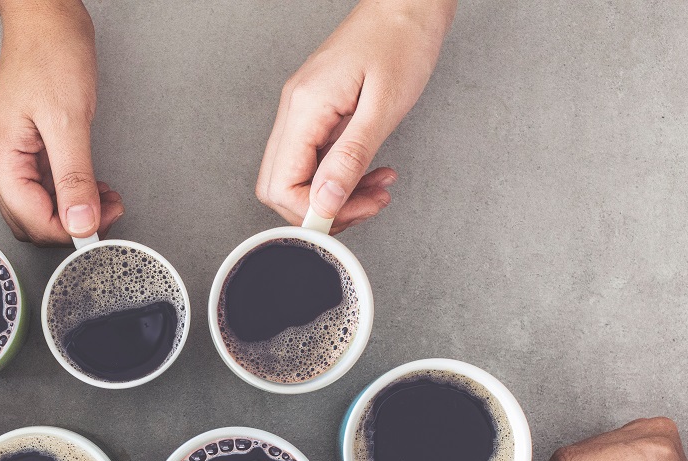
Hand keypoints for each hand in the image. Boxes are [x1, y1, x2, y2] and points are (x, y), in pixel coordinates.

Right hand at [0, 0, 123, 244]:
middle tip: (108, 210)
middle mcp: (0, 164)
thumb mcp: (68, 120)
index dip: (72, 229)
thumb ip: (75, 177)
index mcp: (0, 161)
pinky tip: (94, 186)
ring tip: (106, 198)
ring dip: (76, 211)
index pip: (34, 220)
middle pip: (34, 222)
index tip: (103, 222)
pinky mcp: (29, 152)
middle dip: (74, 224)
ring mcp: (13, 159)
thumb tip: (82, 221)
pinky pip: (48, 189)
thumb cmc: (49, 54)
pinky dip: (73, 194)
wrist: (47, 19)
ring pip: (43, 209)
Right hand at [256, 0, 454, 232]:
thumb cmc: (401, 41)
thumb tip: (325, 202)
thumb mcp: (384, 106)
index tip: (348, 213)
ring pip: (298, 177)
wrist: (408, 5)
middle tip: (362, 207)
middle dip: (321, 210)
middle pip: (279, 186)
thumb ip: (351, 158)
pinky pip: (315, 159)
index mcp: (305, 107)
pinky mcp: (317, 112)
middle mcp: (296, 110)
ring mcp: (304, 111)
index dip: (313, 211)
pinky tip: (369, 174)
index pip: (282, 184)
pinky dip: (340, 176)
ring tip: (374, 192)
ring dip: (334, 195)